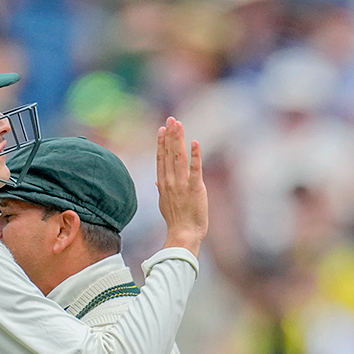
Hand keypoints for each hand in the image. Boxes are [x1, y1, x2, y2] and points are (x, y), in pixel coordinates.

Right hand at [157, 117, 207, 256]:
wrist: (184, 234)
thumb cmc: (177, 221)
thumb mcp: (165, 203)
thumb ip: (162, 189)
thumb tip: (157, 181)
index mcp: (164, 184)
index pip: (161, 158)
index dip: (161, 143)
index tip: (162, 129)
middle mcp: (170, 181)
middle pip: (169, 153)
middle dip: (170, 135)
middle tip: (172, 119)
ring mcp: (182, 184)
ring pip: (179, 157)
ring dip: (179, 139)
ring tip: (179, 125)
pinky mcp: (195, 188)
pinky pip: (195, 169)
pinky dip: (195, 156)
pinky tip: (195, 143)